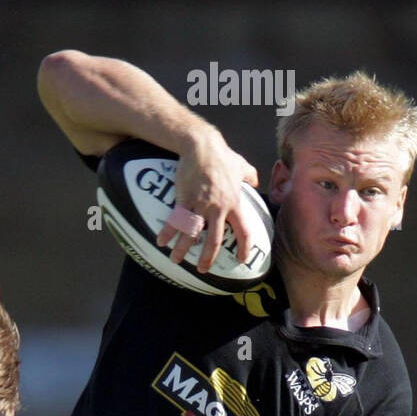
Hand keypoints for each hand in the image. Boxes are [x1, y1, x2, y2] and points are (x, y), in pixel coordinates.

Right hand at [158, 127, 259, 273]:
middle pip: (214, 240)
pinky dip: (167, 232)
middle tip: (202, 269)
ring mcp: (200, 205)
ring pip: (192, 234)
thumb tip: (256, 181)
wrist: (202, 146)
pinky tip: (161, 242)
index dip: (243, 247)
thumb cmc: (221, 155)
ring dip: (183, 250)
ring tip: (175, 259)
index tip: (241, 259)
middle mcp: (218, 208)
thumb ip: (250, 175)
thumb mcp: (240, 165)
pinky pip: (175, 220)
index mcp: (233, 203)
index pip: (243, 230)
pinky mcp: (184, 199)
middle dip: (207, 258)